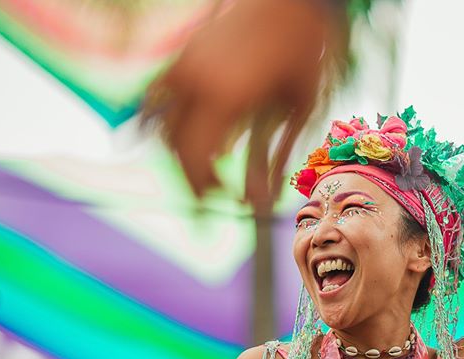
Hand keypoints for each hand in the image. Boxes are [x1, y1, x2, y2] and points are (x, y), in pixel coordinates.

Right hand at [142, 0, 345, 201]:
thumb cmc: (304, 48)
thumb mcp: (300, 107)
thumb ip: (276, 155)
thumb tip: (263, 202)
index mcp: (224, 98)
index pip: (197, 159)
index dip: (204, 189)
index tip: (221, 205)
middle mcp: (195, 81)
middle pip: (176, 146)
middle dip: (191, 178)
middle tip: (209, 199)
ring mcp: (185, 64)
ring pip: (162, 123)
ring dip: (177, 152)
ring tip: (201, 172)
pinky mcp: (184, 52)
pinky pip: (158, 96)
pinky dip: (159, 121)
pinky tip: (170, 139)